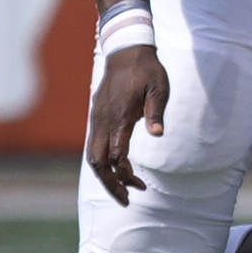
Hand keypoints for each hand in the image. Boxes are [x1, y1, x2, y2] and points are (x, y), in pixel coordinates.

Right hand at [86, 47, 169, 205]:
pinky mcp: (96, 117)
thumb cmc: (147, 71)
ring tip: (124, 190)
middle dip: (109, 183)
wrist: (126, 52)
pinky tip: (118, 169)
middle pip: (97, 162)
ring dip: (105, 176)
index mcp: (118, 116)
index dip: (124, 173)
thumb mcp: (159, 88)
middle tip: (127, 200)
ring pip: (92, 156)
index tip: (138, 186)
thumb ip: (156, 112)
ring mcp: (96, 119)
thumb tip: (158, 134)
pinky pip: (94, 146)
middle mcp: (102, 120)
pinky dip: (103, 162)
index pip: (116, 154)